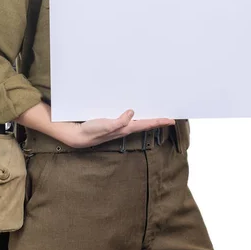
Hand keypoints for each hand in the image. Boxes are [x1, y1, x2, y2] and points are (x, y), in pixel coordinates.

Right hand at [60, 110, 175, 148]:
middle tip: (169, 117)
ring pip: (139, 122)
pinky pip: (129, 119)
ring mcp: (119, 127)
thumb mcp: (105, 125)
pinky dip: (136, 116)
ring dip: (148, 118)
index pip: (146, 124)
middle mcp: (125, 128)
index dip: (159, 121)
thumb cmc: (91, 132)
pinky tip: (136, 112)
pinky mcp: (113, 124)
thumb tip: (132, 112)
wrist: (78, 136)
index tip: (172, 120)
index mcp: (126, 128)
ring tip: (157, 114)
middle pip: (146, 124)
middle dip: (157, 120)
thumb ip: (119, 121)